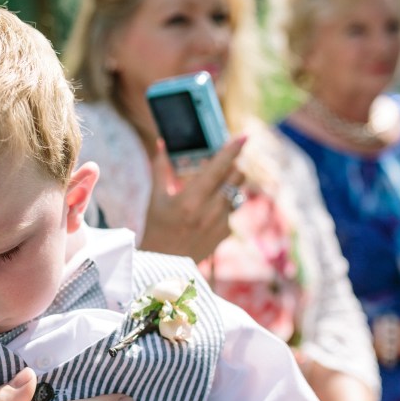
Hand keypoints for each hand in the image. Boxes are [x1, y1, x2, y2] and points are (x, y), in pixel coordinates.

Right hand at [140, 137, 245, 261]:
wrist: (164, 265)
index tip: (244, 135)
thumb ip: (159, 169)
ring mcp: (220, 223)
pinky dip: (223, 205)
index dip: (233, 149)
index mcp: (190, 199)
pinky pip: (231, 210)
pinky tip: (206, 213)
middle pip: (236, 177)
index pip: (219, 167)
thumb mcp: (155, 199)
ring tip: (212, 189)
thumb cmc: (156, 229)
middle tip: (222, 165)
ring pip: (236, 192)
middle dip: (232, 167)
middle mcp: (209, 210)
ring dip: (229, 185)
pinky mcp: (225, 232)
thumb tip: (160, 143)